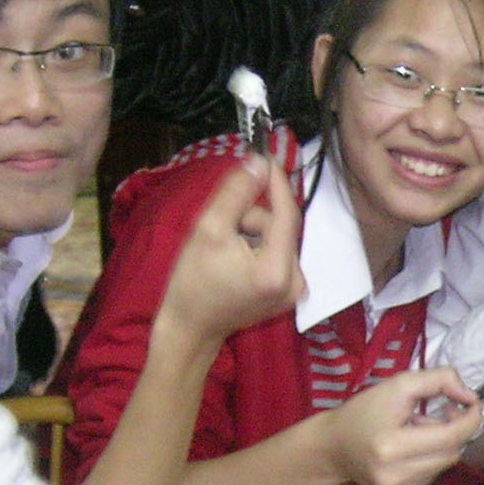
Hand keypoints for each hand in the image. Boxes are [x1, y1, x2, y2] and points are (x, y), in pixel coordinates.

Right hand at [159, 152, 304, 346]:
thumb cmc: (192, 283)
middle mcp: (295, 281)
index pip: (286, 212)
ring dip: (252, 233)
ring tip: (224, 251)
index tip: (264, 155)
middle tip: (220, 231)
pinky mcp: (287, 293)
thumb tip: (259, 162)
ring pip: (277, 237)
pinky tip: (234, 261)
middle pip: (280, 225)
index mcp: (277, 270)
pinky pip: (276, 253)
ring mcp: (293, 290)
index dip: (275, 182)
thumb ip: (236, 193)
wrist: (188, 329)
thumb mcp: (208, 229)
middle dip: (251, 219)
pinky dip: (257, 248)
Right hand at [324, 369, 481, 484]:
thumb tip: (469, 395)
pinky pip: (434, 474)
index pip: (452, 436)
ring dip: (442, 444)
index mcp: (392, 446)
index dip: (470, 418)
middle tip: (439, 412)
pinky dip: (432, 458)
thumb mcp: (398, 384)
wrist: (333, 447)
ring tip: (417, 430)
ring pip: (446, 464)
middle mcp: (397, 475)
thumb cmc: (363, 412)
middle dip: (454, 429)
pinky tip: (412, 448)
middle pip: (453, 451)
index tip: (470, 402)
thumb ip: (438, 380)